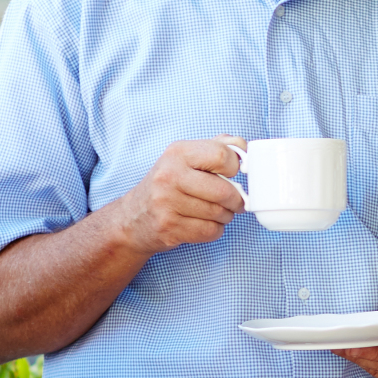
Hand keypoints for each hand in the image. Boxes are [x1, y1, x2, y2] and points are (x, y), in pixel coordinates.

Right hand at [115, 136, 245, 255]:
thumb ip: (218, 146)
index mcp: (178, 153)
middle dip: (236, 200)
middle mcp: (169, 176)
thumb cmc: (169, 184)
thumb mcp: (187, 157)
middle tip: (235, 202)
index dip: (235, 167)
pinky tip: (205, 223)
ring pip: (219, 213)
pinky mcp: (169, 228)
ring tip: (217, 212)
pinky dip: (214, 230)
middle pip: (224, 191)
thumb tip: (244, 147)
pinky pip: (210, 231)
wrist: (134, 217)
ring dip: (225, 216)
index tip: (232, 174)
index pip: (222, 156)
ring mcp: (166, 203)